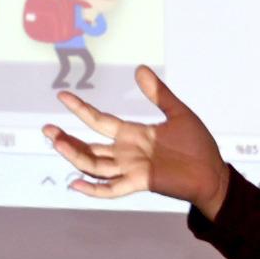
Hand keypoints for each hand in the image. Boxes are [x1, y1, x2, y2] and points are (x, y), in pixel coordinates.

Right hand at [43, 65, 230, 216]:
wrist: (214, 173)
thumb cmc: (198, 146)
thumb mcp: (178, 113)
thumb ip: (158, 94)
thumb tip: (140, 69)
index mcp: (133, 134)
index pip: (99, 121)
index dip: (80, 109)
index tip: (62, 96)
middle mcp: (127, 152)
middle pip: (89, 146)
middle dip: (67, 138)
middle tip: (46, 129)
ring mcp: (132, 168)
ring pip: (94, 164)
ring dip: (74, 155)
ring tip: (55, 143)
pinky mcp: (141, 182)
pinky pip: (112, 188)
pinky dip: (94, 189)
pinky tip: (75, 184)